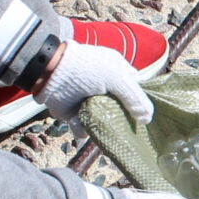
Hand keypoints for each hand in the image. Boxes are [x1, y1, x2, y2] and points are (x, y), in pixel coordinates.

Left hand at [35, 42, 153, 124]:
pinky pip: (85, 129)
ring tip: (103, 126)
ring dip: (105, 127)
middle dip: (124, 120)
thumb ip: (135, 97)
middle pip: (123, 111)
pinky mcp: (76, 116)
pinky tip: (82, 124)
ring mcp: (91, 103)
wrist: (51, 73)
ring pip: (106, 123)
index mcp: (119, 75)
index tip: (146, 119)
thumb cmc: (86, 69)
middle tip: (130, 130)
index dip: (142, 104)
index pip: (136, 92)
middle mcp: (107, 90)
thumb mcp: (117, 78)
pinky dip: (83, 130)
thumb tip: (147, 119)